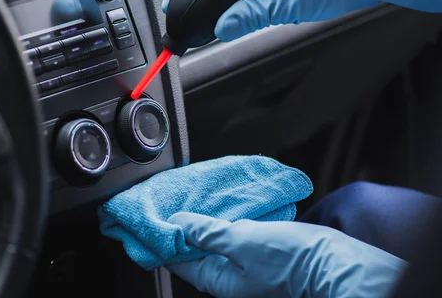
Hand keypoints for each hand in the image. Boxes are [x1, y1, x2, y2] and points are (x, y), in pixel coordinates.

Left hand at [166, 212, 406, 297]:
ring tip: (188, 201)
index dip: (162, 240)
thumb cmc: (290, 258)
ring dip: (199, 223)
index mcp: (218, 280)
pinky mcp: (255, 251)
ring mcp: (241, 264)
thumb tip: (178, 223)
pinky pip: (229, 236)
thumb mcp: (241, 241)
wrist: (331, 261)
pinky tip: (217, 206)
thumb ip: (207, 232)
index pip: (177, 260)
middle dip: (180, 229)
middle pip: (192, 251)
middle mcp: (227, 275)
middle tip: (168, 204)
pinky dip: (220, 221)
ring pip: (210, 242)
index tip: (150, 221)